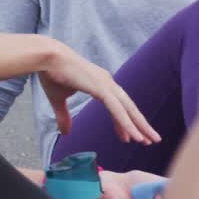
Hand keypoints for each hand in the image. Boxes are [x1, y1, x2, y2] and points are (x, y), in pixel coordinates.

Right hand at [37, 42, 160, 144]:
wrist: (46, 57)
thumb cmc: (51, 74)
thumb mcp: (58, 100)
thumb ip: (64, 116)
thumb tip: (65, 133)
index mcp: (100, 83)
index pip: (118, 106)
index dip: (124, 122)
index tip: (129, 137)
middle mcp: (107, 82)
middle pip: (129, 107)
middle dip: (141, 124)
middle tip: (152, 140)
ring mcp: (105, 84)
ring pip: (127, 109)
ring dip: (139, 126)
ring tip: (149, 141)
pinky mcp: (100, 87)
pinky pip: (117, 109)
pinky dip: (126, 123)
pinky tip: (133, 135)